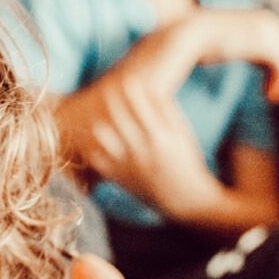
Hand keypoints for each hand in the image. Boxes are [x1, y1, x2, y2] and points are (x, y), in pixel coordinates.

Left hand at [58, 73, 218, 220]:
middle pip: (118, 117)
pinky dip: (93, 145)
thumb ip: (167, 111)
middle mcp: (142, 150)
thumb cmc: (186, 160)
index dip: (132, 91)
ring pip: (102, 137)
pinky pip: (96, 158)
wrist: (184, 198)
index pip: (141, 107)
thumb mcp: (183, 135)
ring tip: (98, 114)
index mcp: (160, 137)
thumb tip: (151, 88)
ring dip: (99, 122)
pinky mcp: (119, 178)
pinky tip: (94, 138)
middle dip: (112, 100)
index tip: (126, 79)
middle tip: (107, 88)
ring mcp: (128, 165)